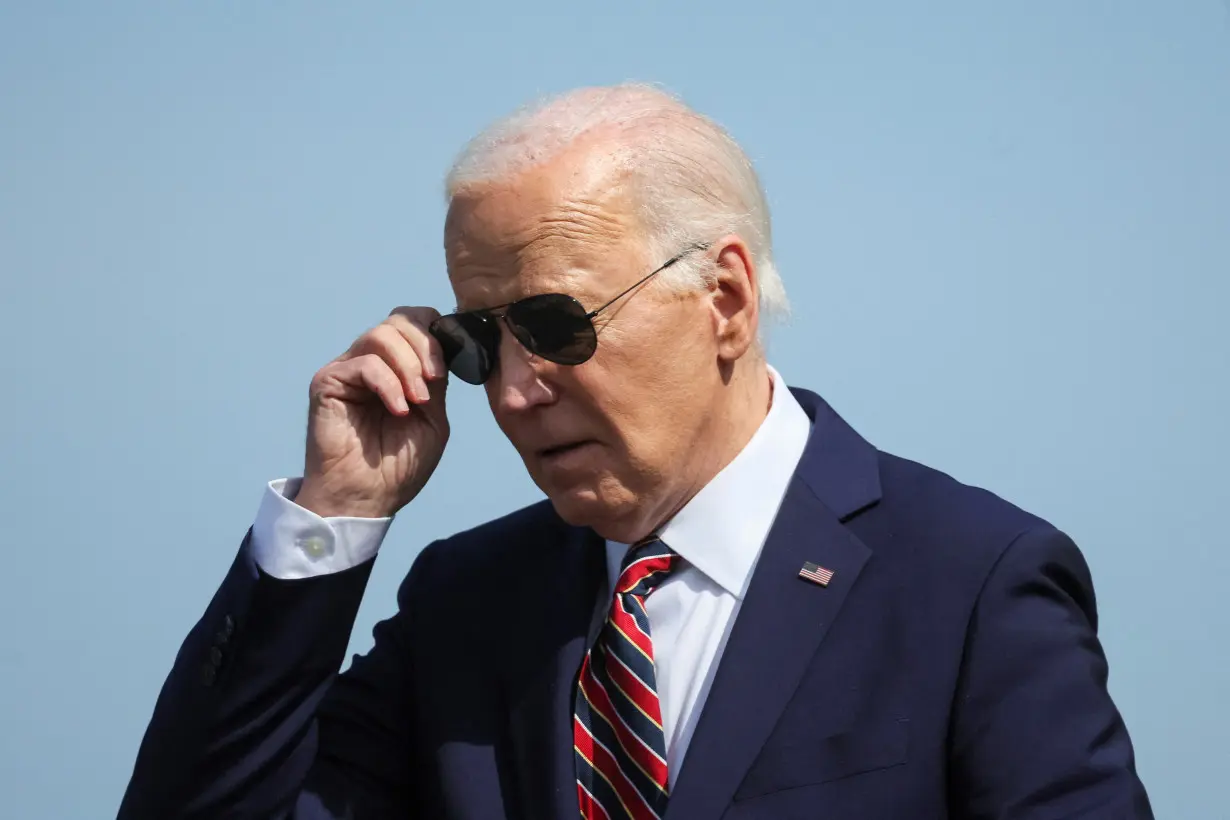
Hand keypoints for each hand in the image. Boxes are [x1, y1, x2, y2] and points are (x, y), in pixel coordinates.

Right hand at [293, 306, 449, 518]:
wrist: (368, 497)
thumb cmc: (399, 466)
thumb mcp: (433, 418)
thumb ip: (437, 380)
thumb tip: (444, 345)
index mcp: (398, 367)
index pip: (415, 321)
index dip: (435, 333)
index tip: (445, 368)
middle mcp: (372, 361)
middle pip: (399, 320)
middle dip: (425, 347)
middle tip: (433, 383)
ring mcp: (349, 369)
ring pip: (381, 335)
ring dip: (408, 366)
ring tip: (417, 401)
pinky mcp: (329, 381)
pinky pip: (364, 363)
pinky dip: (388, 384)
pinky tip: (398, 410)